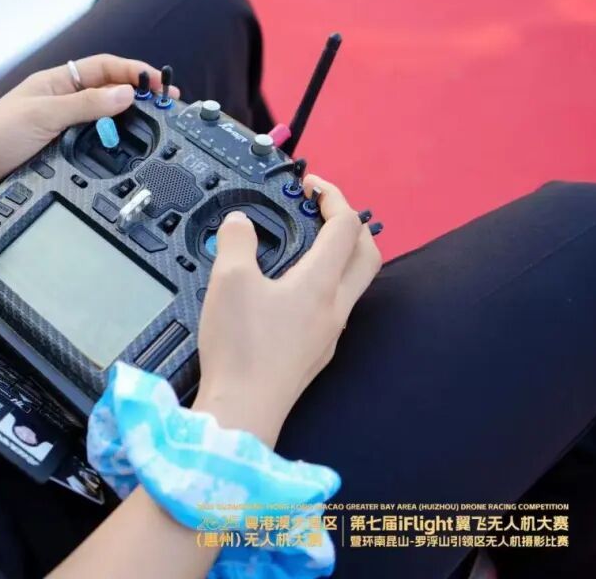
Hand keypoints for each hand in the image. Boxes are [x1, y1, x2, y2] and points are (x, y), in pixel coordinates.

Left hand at [0, 55, 179, 190]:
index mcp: (55, 83)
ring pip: (103, 122)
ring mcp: (60, 129)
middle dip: (137, 97)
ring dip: (125, 125)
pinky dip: (109, 149)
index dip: (133, 72)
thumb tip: (126, 93)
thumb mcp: (45, 116)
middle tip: (167, 109)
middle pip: (108, 93)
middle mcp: (60, 103)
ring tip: (150, 131)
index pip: (104, 67)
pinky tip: (121, 155)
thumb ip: (87, 104)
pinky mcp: (59, 154)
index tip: (159, 84)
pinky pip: (92, 147)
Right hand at [192, 175, 381, 445]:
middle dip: (351, 224)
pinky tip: (294, 289)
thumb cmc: (241, 349)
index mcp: (319, 283)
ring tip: (309, 245)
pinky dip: (325, 283)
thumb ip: (236, 241)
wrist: (244, 409)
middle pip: (367, 254)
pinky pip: (335, 306)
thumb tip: (240, 224)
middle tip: (323, 211)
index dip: (333, 196)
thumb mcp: (228, 281)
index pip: (346, 226)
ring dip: (342, 255)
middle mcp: (334, 307)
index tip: (311, 186)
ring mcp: (329, 332)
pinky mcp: (316, 352)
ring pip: (354, 283)